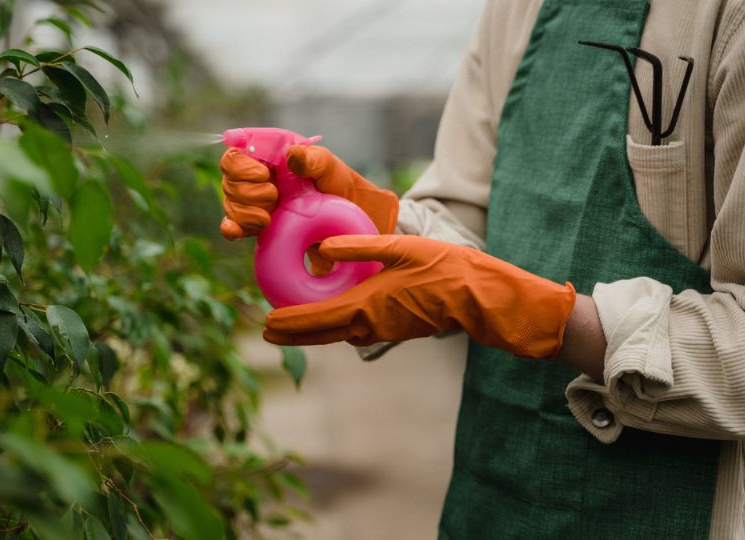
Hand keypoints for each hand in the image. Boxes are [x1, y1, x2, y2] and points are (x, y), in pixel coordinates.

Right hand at [219, 145, 398, 240]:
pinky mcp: (255, 224)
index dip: (240, 166)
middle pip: (228, 181)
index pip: (234, 154)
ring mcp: (253, 201)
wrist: (345, 218)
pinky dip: (232, 227)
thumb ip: (310, 159)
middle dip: (248, 192)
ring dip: (245, 212)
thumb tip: (292, 154)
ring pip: (229, 203)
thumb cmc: (336, 184)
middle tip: (274, 197)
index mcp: (266, 156)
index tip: (264, 175)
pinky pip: (232, 225)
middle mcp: (255, 177)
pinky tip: (236, 232)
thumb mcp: (327, 166)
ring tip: (270, 217)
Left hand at [263, 235, 576, 358]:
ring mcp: (382, 330)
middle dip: (293, 333)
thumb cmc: (445, 268)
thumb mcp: (400, 248)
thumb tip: (324, 247)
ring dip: (313, 330)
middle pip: (321, 334)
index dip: (288, 323)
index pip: (316, 319)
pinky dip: (335, 326)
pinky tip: (331, 314)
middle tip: (268, 330)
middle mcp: (369, 324)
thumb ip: (360, 247)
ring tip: (291, 321)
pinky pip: (355, 331)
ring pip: (337, 334)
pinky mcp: (394, 329)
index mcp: (366, 305)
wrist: (479, 297)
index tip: (265, 324)